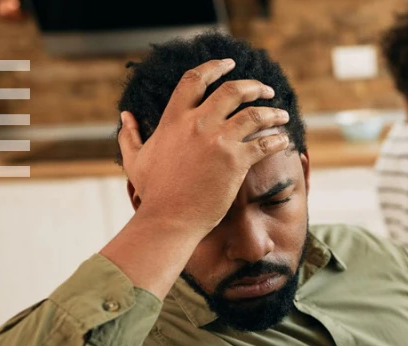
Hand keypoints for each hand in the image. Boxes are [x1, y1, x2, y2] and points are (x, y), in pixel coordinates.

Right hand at [117, 58, 290, 236]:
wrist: (169, 219)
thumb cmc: (153, 193)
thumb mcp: (135, 159)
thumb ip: (130, 135)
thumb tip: (125, 117)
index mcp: (174, 119)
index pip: (194, 79)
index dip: (214, 67)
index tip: (229, 64)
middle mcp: (197, 123)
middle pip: (232, 90)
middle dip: (254, 86)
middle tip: (266, 90)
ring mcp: (218, 141)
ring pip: (254, 114)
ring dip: (272, 112)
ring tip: (281, 115)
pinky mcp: (235, 161)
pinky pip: (264, 143)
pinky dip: (277, 139)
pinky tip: (283, 140)